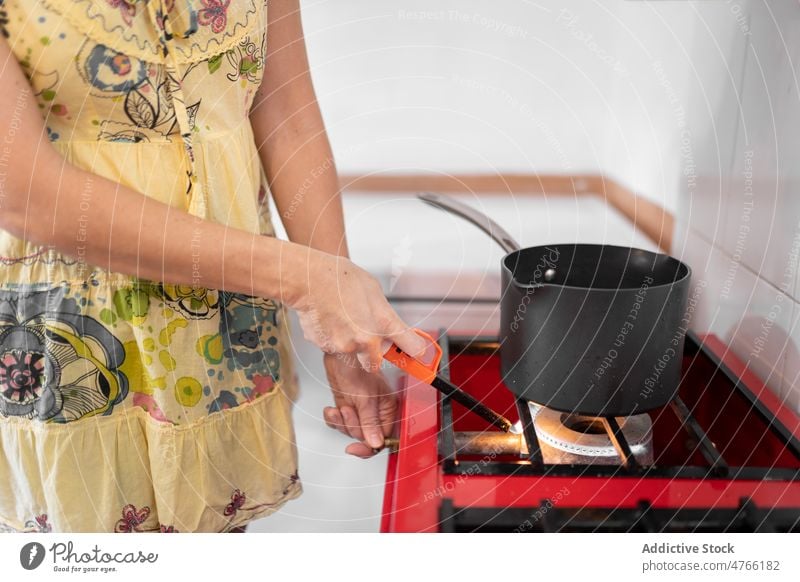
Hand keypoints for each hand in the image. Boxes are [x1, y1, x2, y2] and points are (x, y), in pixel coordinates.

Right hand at [289, 249, 426, 370]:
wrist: (310, 280)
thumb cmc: (340, 279)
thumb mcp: (374, 291)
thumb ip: (384, 315)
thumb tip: (388, 327)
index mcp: (383, 323)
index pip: (411, 347)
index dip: (416, 352)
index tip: (418, 354)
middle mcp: (366, 340)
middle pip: (376, 363)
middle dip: (372, 354)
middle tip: (367, 337)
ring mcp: (345, 346)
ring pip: (352, 355)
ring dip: (350, 344)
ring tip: (343, 319)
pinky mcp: (327, 348)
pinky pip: (334, 348)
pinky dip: (333, 339)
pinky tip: (330, 320)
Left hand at [322, 352, 396, 455]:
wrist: (338, 354)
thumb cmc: (355, 367)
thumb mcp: (364, 399)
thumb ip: (370, 423)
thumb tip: (376, 443)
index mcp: (388, 409)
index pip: (382, 439)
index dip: (367, 446)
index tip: (354, 448)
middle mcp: (376, 412)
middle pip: (364, 437)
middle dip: (352, 427)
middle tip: (348, 411)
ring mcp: (361, 410)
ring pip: (351, 431)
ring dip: (341, 422)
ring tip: (340, 407)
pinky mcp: (348, 407)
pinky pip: (339, 424)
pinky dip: (333, 419)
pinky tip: (331, 409)